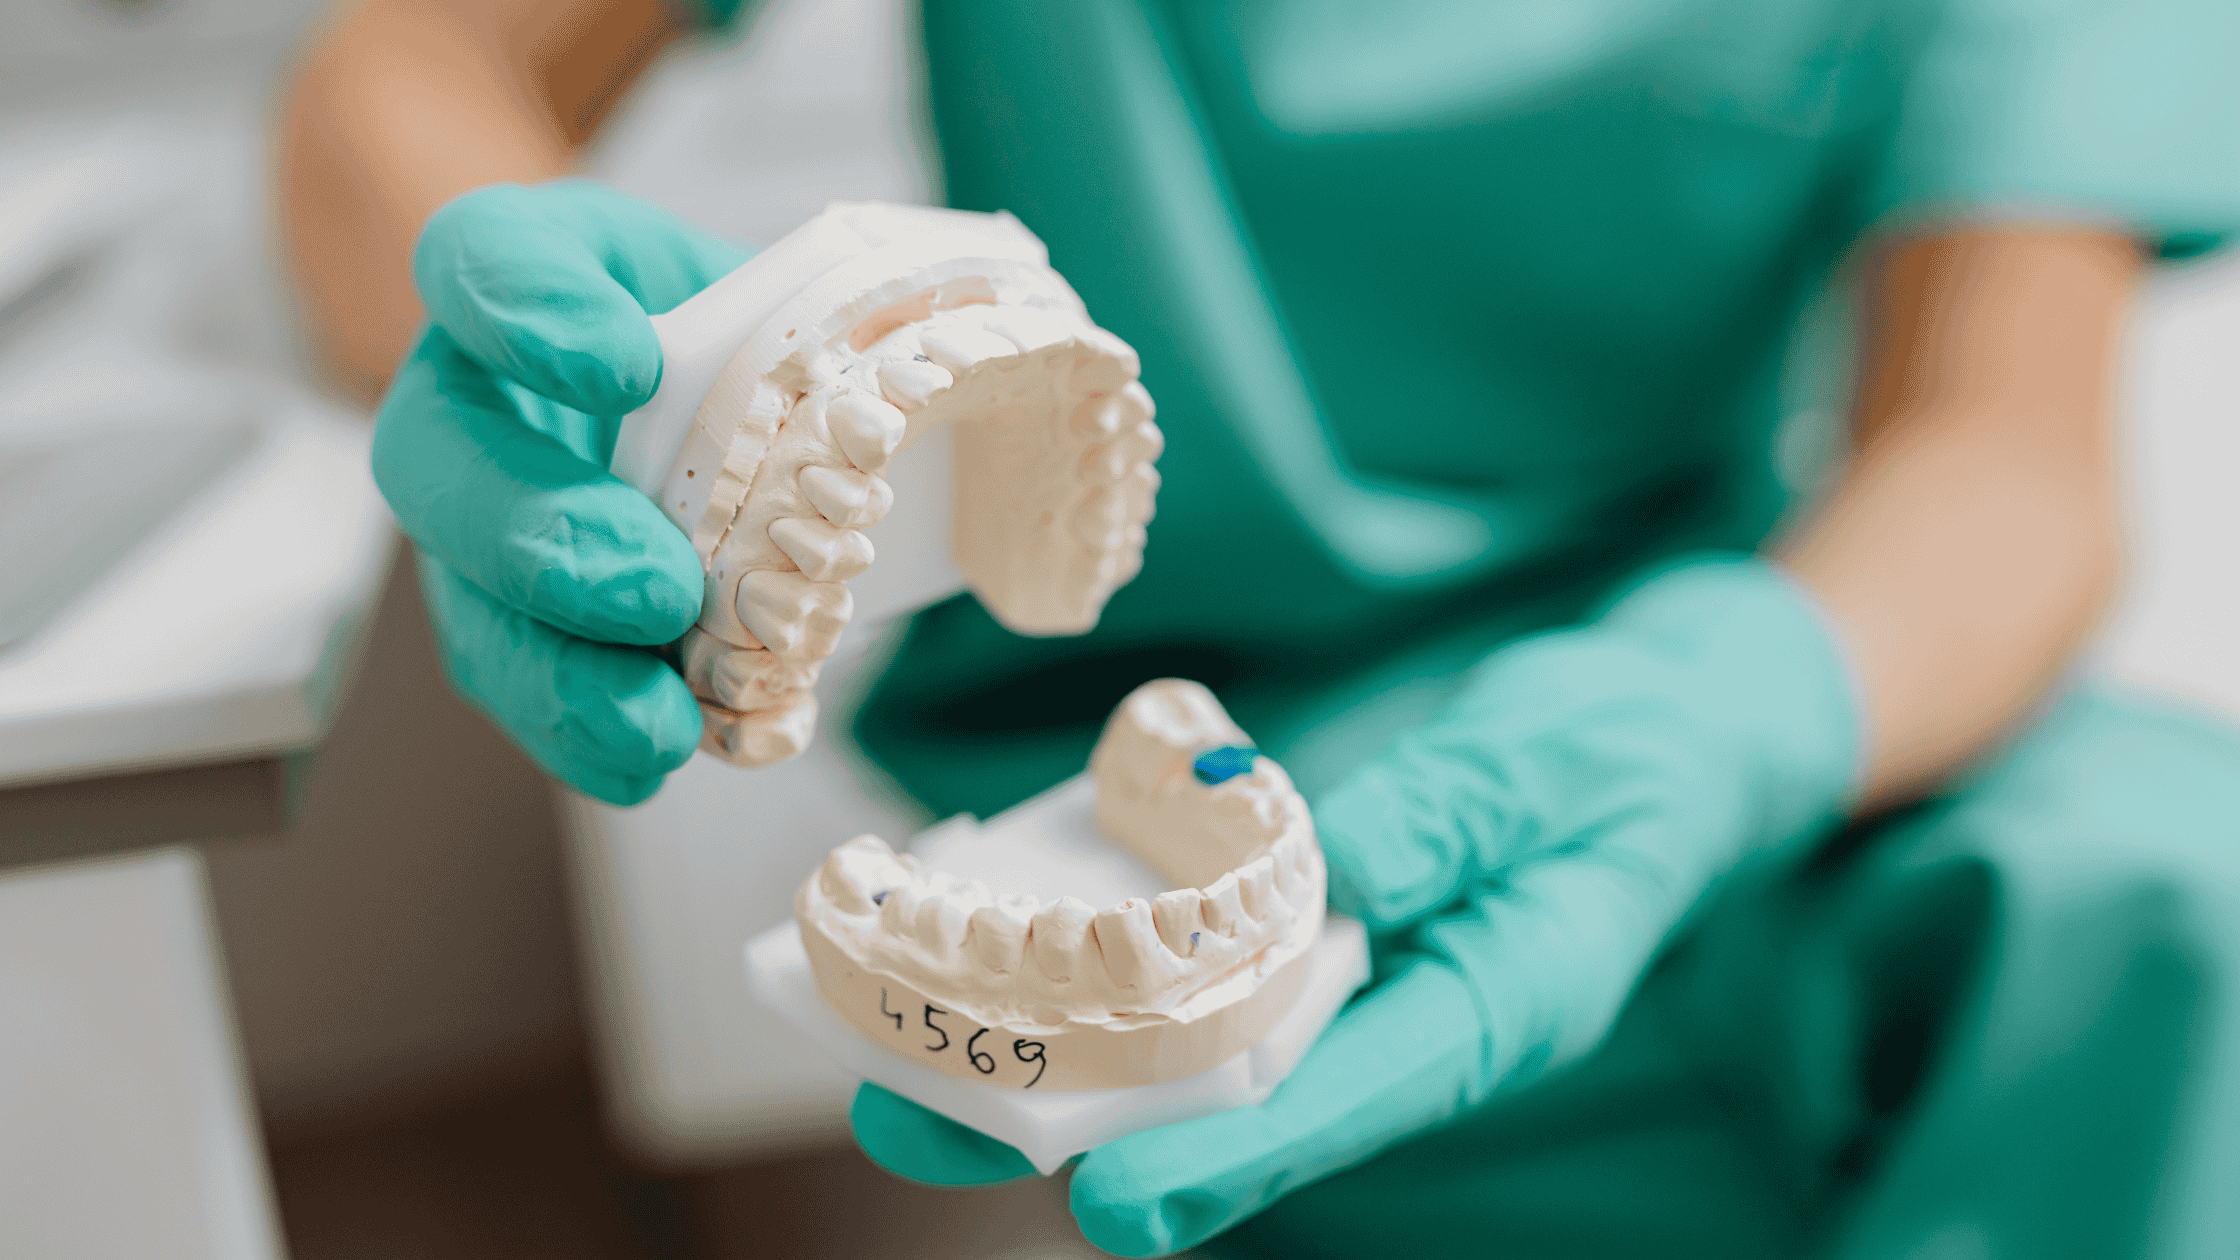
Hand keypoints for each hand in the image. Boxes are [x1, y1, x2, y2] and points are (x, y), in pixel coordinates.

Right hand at [372, 180, 750, 804]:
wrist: (720, 400)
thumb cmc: (733, 329)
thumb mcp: (767, 282)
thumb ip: (795, 322)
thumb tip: (878, 415)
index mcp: (521, 275)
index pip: (483, 258)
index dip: (531, 313)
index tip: (624, 367)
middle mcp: (470, 398)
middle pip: (440, 461)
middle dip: (542, 539)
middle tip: (651, 591)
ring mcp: (478, 523)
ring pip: (468, 602)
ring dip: (557, 675)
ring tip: (654, 723)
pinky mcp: (513, 623)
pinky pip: (523, 688)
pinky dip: (586, 737)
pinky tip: (650, 757)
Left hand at [849, 557, 1861, 1254]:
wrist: (1674, 744)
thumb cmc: (1633, 754)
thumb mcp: (1560, 759)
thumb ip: (1449, 813)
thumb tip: (1332, 868)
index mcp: (1498, 1006)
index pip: (1352, 1101)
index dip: (1231, 1159)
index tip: (1112, 1206)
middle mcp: (1412, 1024)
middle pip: (1236, 1108)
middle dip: (1084, 1127)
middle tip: (924, 1123)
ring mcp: (1361, 992)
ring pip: (1200, 1063)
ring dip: (1064, 1067)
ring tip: (913, 1070)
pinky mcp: (1322, 949)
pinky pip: (1206, 989)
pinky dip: (1107, 986)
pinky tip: (1003, 966)